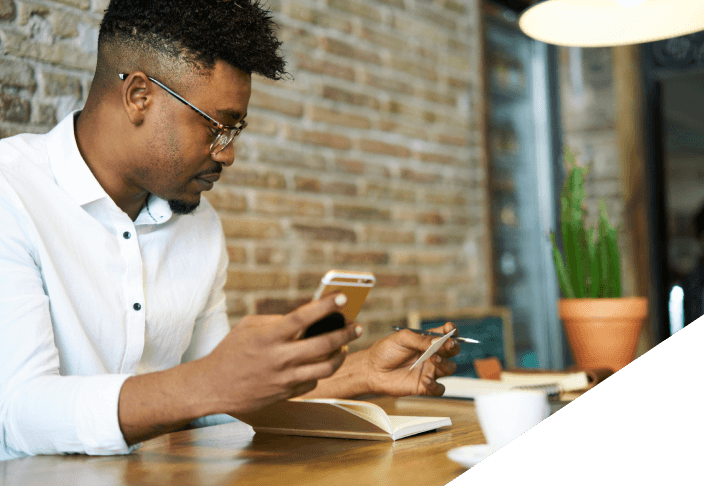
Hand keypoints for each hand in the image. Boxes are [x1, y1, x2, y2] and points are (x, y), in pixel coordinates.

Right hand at [202, 293, 361, 416]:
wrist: (213, 386)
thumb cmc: (231, 351)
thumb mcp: (249, 327)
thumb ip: (277, 320)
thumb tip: (305, 317)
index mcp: (269, 336)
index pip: (302, 317)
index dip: (325, 306)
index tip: (342, 297)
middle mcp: (279, 357)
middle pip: (323, 344)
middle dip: (346, 332)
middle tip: (357, 325)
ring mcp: (284, 378)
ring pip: (326, 367)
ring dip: (341, 354)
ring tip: (345, 345)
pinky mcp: (286, 394)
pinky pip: (314, 382)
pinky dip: (321, 371)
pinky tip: (323, 363)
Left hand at [363, 322, 460, 396]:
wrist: (372, 370)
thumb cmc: (386, 351)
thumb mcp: (402, 339)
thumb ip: (421, 340)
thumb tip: (438, 341)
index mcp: (427, 340)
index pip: (446, 334)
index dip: (451, 331)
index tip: (450, 329)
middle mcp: (432, 355)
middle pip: (452, 351)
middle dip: (452, 347)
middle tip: (447, 345)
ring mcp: (429, 371)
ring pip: (450, 368)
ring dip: (445, 363)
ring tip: (433, 359)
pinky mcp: (424, 386)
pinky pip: (439, 388)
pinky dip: (435, 385)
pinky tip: (425, 379)